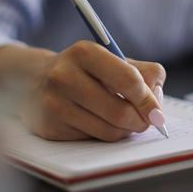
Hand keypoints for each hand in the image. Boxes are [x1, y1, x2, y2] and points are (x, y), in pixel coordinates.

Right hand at [0, 41, 165, 140]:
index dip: (148, 99)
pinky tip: (100, 121)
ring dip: (125, 129)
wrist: (34, 82)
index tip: (157, 111)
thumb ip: (144, 72)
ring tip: (125, 119)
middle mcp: (65, 75)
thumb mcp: (113, 59)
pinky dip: (106, 134)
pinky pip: (93, 139)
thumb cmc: (85, 70)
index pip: (128, 79)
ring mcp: (54, 103)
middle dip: (140, 120)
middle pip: (120, 110)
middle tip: (147, 121)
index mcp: (85, 52)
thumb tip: (157, 98)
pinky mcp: (49, 127)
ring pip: (109, 130)